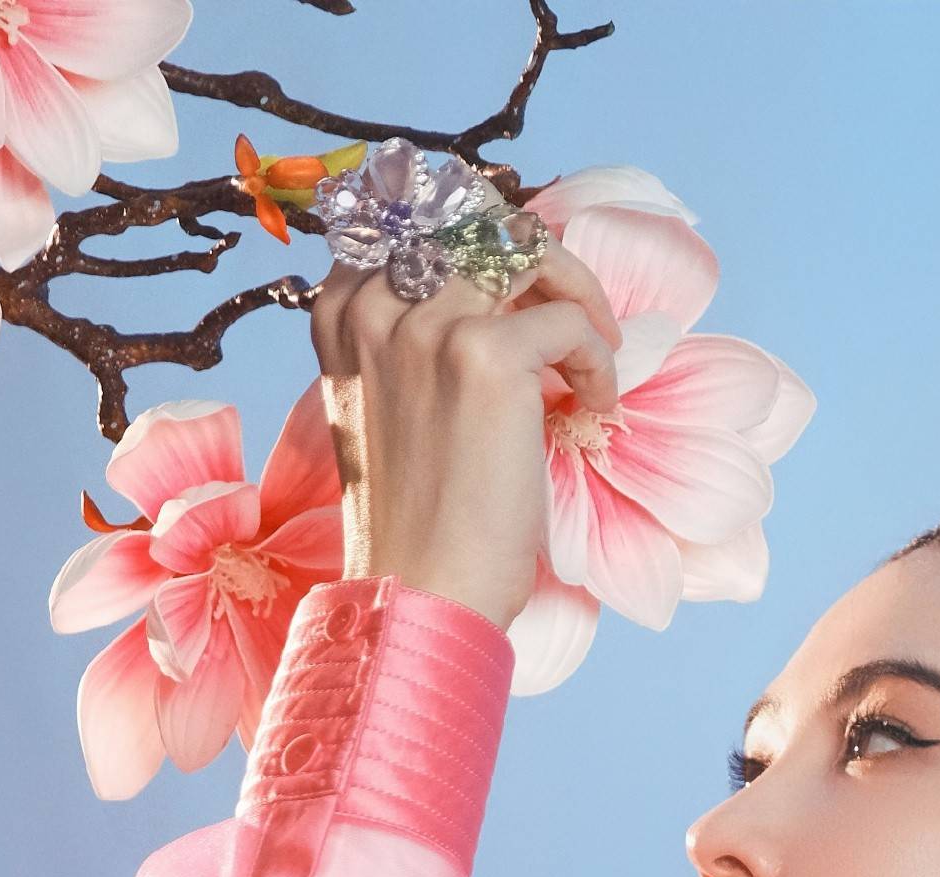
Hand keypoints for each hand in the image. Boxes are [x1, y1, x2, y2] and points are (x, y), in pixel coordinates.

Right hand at [308, 211, 623, 636]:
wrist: (419, 592)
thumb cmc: (413, 523)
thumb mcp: (386, 410)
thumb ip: (410, 345)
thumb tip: (495, 302)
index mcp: (341, 314)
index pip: (415, 221)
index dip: (481, 246)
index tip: (520, 297)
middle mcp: (376, 306)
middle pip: (475, 221)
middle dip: (536, 261)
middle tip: (572, 319)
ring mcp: (428, 326)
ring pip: (525, 251)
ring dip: (576, 299)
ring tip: (593, 361)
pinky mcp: (486, 357)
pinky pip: (568, 320)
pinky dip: (598, 360)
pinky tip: (594, 408)